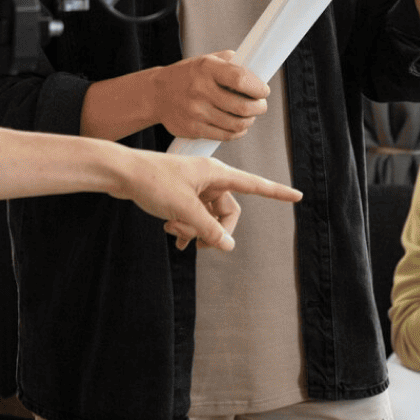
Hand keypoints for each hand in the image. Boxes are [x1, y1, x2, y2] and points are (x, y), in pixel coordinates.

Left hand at [113, 149, 302, 250]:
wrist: (121, 173)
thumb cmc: (153, 182)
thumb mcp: (184, 209)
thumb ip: (209, 228)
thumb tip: (229, 246)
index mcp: (217, 174)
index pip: (255, 184)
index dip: (277, 193)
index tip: (298, 196)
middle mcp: (209, 178)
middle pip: (229, 211)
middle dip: (216, 230)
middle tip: (199, 244)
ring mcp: (195, 186)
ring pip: (209, 216)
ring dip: (197, 230)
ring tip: (176, 235)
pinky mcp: (181, 193)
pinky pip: (194, 215)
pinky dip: (187, 227)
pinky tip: (173, 237)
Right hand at [149, 51, 269, 141]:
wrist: (157, 95)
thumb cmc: (187, 76)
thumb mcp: (205, 60)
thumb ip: (230, 62)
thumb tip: (257, 69)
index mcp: (206, 68)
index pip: (241, 79)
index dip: (258, 88)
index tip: (264, 90)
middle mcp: (200, 90)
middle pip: (243, 106)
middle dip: (259, 107)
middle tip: (260, 105)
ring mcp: (196, 112)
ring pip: (237, 124)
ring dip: (249, 121)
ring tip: (249, 115)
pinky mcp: (193, 129)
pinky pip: (225, 136)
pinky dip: (237, 132)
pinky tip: (237, 126)